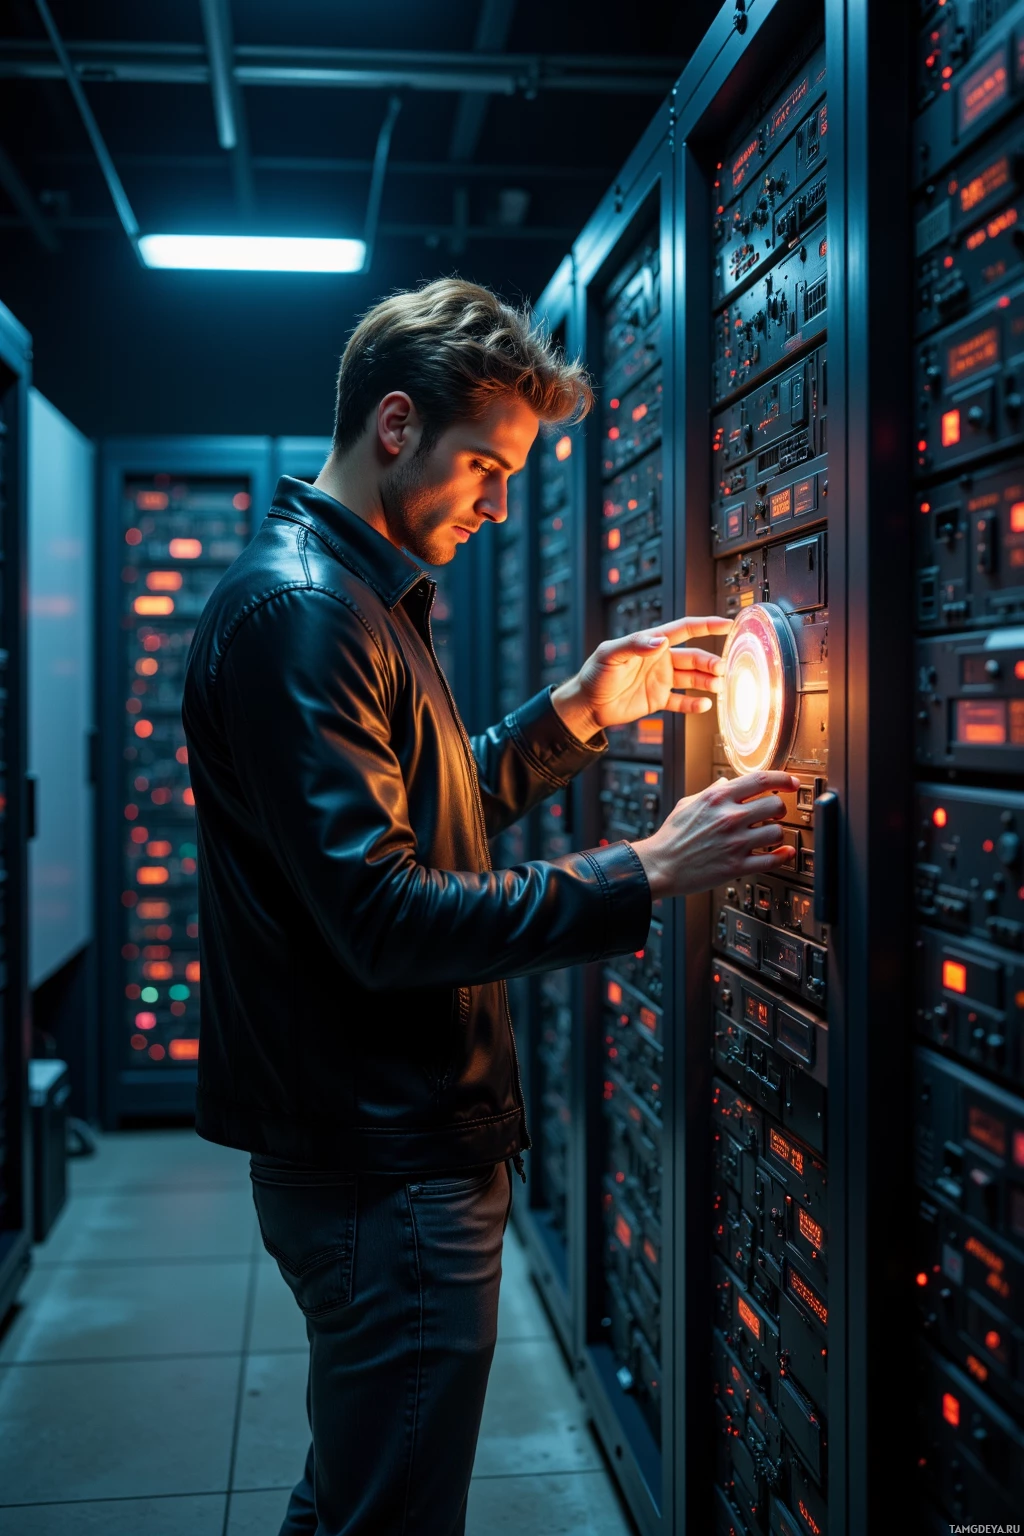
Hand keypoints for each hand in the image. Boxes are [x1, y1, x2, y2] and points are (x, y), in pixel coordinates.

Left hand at [550, 615, 731, 741]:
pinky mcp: (658, 699)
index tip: (727, 624)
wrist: (587, 703)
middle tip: (721, 667)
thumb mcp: (610, 654)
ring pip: (692, 678)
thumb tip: (660, 641)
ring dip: (707, 681)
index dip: (706, 625)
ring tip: (718, 685)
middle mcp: (660, 660)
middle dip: (710, 661)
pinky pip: (681, 702)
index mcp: (651, 643)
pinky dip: (694, 704)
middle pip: (693, 657)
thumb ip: (635, 645)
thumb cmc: (595, 674)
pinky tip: (705, 705)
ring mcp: (661, 680)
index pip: (684, 630)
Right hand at [630, 771, 799, 898]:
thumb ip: (711, 791)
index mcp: (718, 798)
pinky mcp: (737, 866)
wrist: (660, 865)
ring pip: (778, 832)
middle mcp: (730, 818)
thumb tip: (727, 782)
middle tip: (776, 813)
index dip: (784, 779)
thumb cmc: (672, 836)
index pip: (761, 779)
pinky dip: (783, 856)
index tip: (792, 783)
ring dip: (778, 833)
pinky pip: (772, 860)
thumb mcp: (688, 804)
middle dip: (780, 809)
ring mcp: (735, 843)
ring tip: (770, 835)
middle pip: (776, 805)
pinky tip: (784, 853)